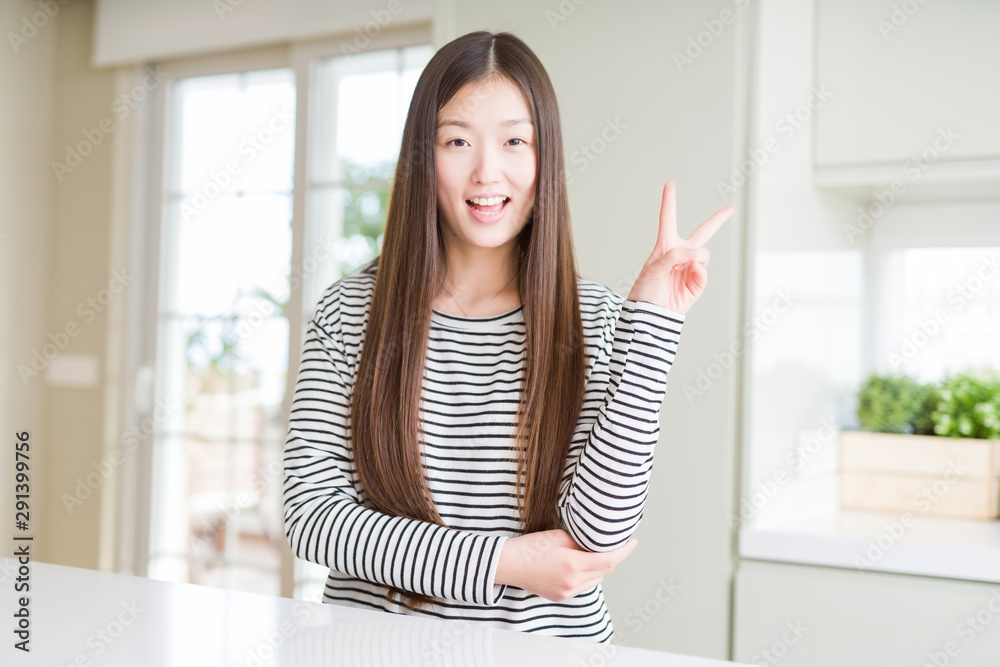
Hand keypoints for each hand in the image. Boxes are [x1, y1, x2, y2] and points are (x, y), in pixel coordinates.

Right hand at [494, 529, 637, 602]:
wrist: (507, 565)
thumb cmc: (529, 547)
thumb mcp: (557, 536)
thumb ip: (581, 540)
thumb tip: (598, 541)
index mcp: (572, 565)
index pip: (609, 560)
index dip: (625, 551)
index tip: (632, 542)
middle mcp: (572, 583)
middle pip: (605, 571)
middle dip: (614, 557)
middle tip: (617, 543)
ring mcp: (566, 592)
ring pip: (596, 581)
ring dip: (601, 568)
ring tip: (597, 553)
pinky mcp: (561, 597)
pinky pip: (584, 587)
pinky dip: (589, 576)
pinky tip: (583, 565)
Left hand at [627, 182, 733, 315]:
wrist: (651, 313)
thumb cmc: (646, 290)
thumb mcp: (653, 268)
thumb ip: (674, 256)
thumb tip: (698, 256)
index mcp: (665, 246)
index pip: (668, 219)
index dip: (669, 201)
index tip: (669, 184)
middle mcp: (680, 254)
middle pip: (703, 232)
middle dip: (718, 220)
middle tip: (730, 209)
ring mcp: (691, 267)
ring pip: (704, 253)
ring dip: (695, 258)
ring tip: (681, 269)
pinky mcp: (698, 282)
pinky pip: (704, 271)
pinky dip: (698, 272)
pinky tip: (689, 275)